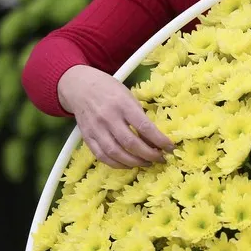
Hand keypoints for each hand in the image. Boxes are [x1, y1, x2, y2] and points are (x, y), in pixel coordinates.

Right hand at [57, 64, 174, 167]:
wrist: (80, 86)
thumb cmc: (110, 90)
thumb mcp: (129, 97)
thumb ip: (139, 116)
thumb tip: (154, 139)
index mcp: (123, 104)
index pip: (145, 127)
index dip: (160, 141)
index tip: (170, 148)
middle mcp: (108, 117)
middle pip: (131, 143)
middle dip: (149, 155)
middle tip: (160, 158)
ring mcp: (96, 129)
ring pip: (116, 153)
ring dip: (134, 162)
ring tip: (146, 163)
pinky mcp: (87, 138)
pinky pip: (102, 156)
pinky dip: (117, 164)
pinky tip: (128, 164)